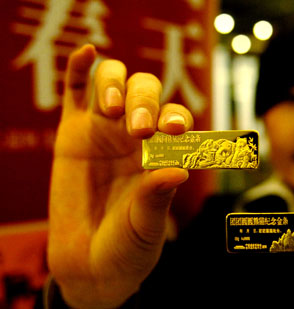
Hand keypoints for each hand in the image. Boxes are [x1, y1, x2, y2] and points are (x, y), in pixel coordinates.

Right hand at [47, 45, 193, 307]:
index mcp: (162, 151)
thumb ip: (158, 196)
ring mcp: (104, 130)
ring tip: (114, 110)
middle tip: (137, 130)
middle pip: (147, 92)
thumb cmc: (129, 244)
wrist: (91, 263)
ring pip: (114, 83)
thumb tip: (179, 171)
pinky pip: (76, 91)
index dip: (177, 116)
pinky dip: (81, 68)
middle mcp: (136, 135)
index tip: (174, 130)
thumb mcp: (147, 224)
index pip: (175, 118)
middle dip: (146, 102)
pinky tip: (87, 53)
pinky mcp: (72, 132)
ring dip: (117, 85)